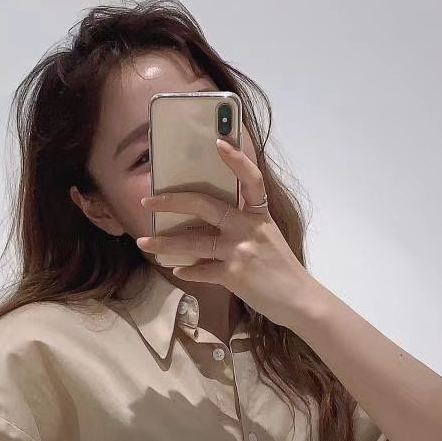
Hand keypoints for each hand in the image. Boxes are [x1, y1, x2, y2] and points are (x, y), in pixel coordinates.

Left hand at [134, 136, 312, 326]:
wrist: (298, 299)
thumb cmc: (281, 269)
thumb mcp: (268, 237)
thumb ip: (244, 226)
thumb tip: (210, 224)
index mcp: (259, 214)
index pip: (250, 179)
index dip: (237, 159)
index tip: (219, 141)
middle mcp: (249, 228)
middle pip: (206, 206)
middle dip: (172, 201)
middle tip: (148, 201)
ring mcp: (240, 250)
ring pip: (194, 242)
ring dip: (165, 244)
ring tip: (143, 243)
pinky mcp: (234, 275)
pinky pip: (203, 270)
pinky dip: (189, 271)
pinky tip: (178, 270)